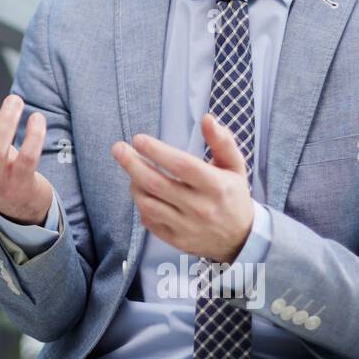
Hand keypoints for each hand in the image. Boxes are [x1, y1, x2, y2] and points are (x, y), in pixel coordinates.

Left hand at [110, 113, 254, 262]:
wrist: (241, 238)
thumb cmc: (233, 195)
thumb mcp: (234, 166)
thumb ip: (222, 141)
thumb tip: (207, 118)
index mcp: (216, 186)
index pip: (182, 166)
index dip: (157, 151)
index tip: (138, 139)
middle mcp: (201, 208)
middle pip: (157, 184)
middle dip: (132, 164)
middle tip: (118, 148)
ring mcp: (187, 227)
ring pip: (148, 203)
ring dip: (134, 184)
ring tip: (132, 171)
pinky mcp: (177, 240)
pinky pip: (149, 221)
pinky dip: (142, 205)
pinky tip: (143, 193)